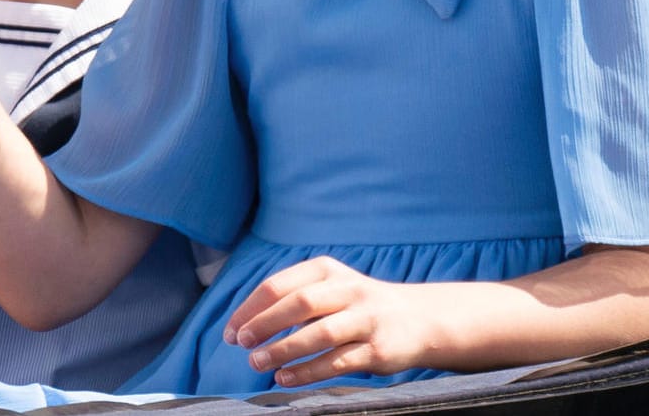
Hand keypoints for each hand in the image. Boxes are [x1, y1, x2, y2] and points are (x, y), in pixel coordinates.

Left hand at [226, 256, 442, 387]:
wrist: (418, 319)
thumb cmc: (357, 305)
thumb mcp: (328, 287)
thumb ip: (293, 298)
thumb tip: (244, 323)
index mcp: (326, 270)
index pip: (278, 285)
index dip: (250, 309)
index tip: (230, 331)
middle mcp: (347, 290)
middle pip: (298, 305)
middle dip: (264, 325)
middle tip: (241, 344)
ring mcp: (365, 319)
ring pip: (318, 334)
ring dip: (283, 350)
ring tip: (257, 363)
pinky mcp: (377, 349)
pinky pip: (337, 362)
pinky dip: (307, 372)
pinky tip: (285, 378)